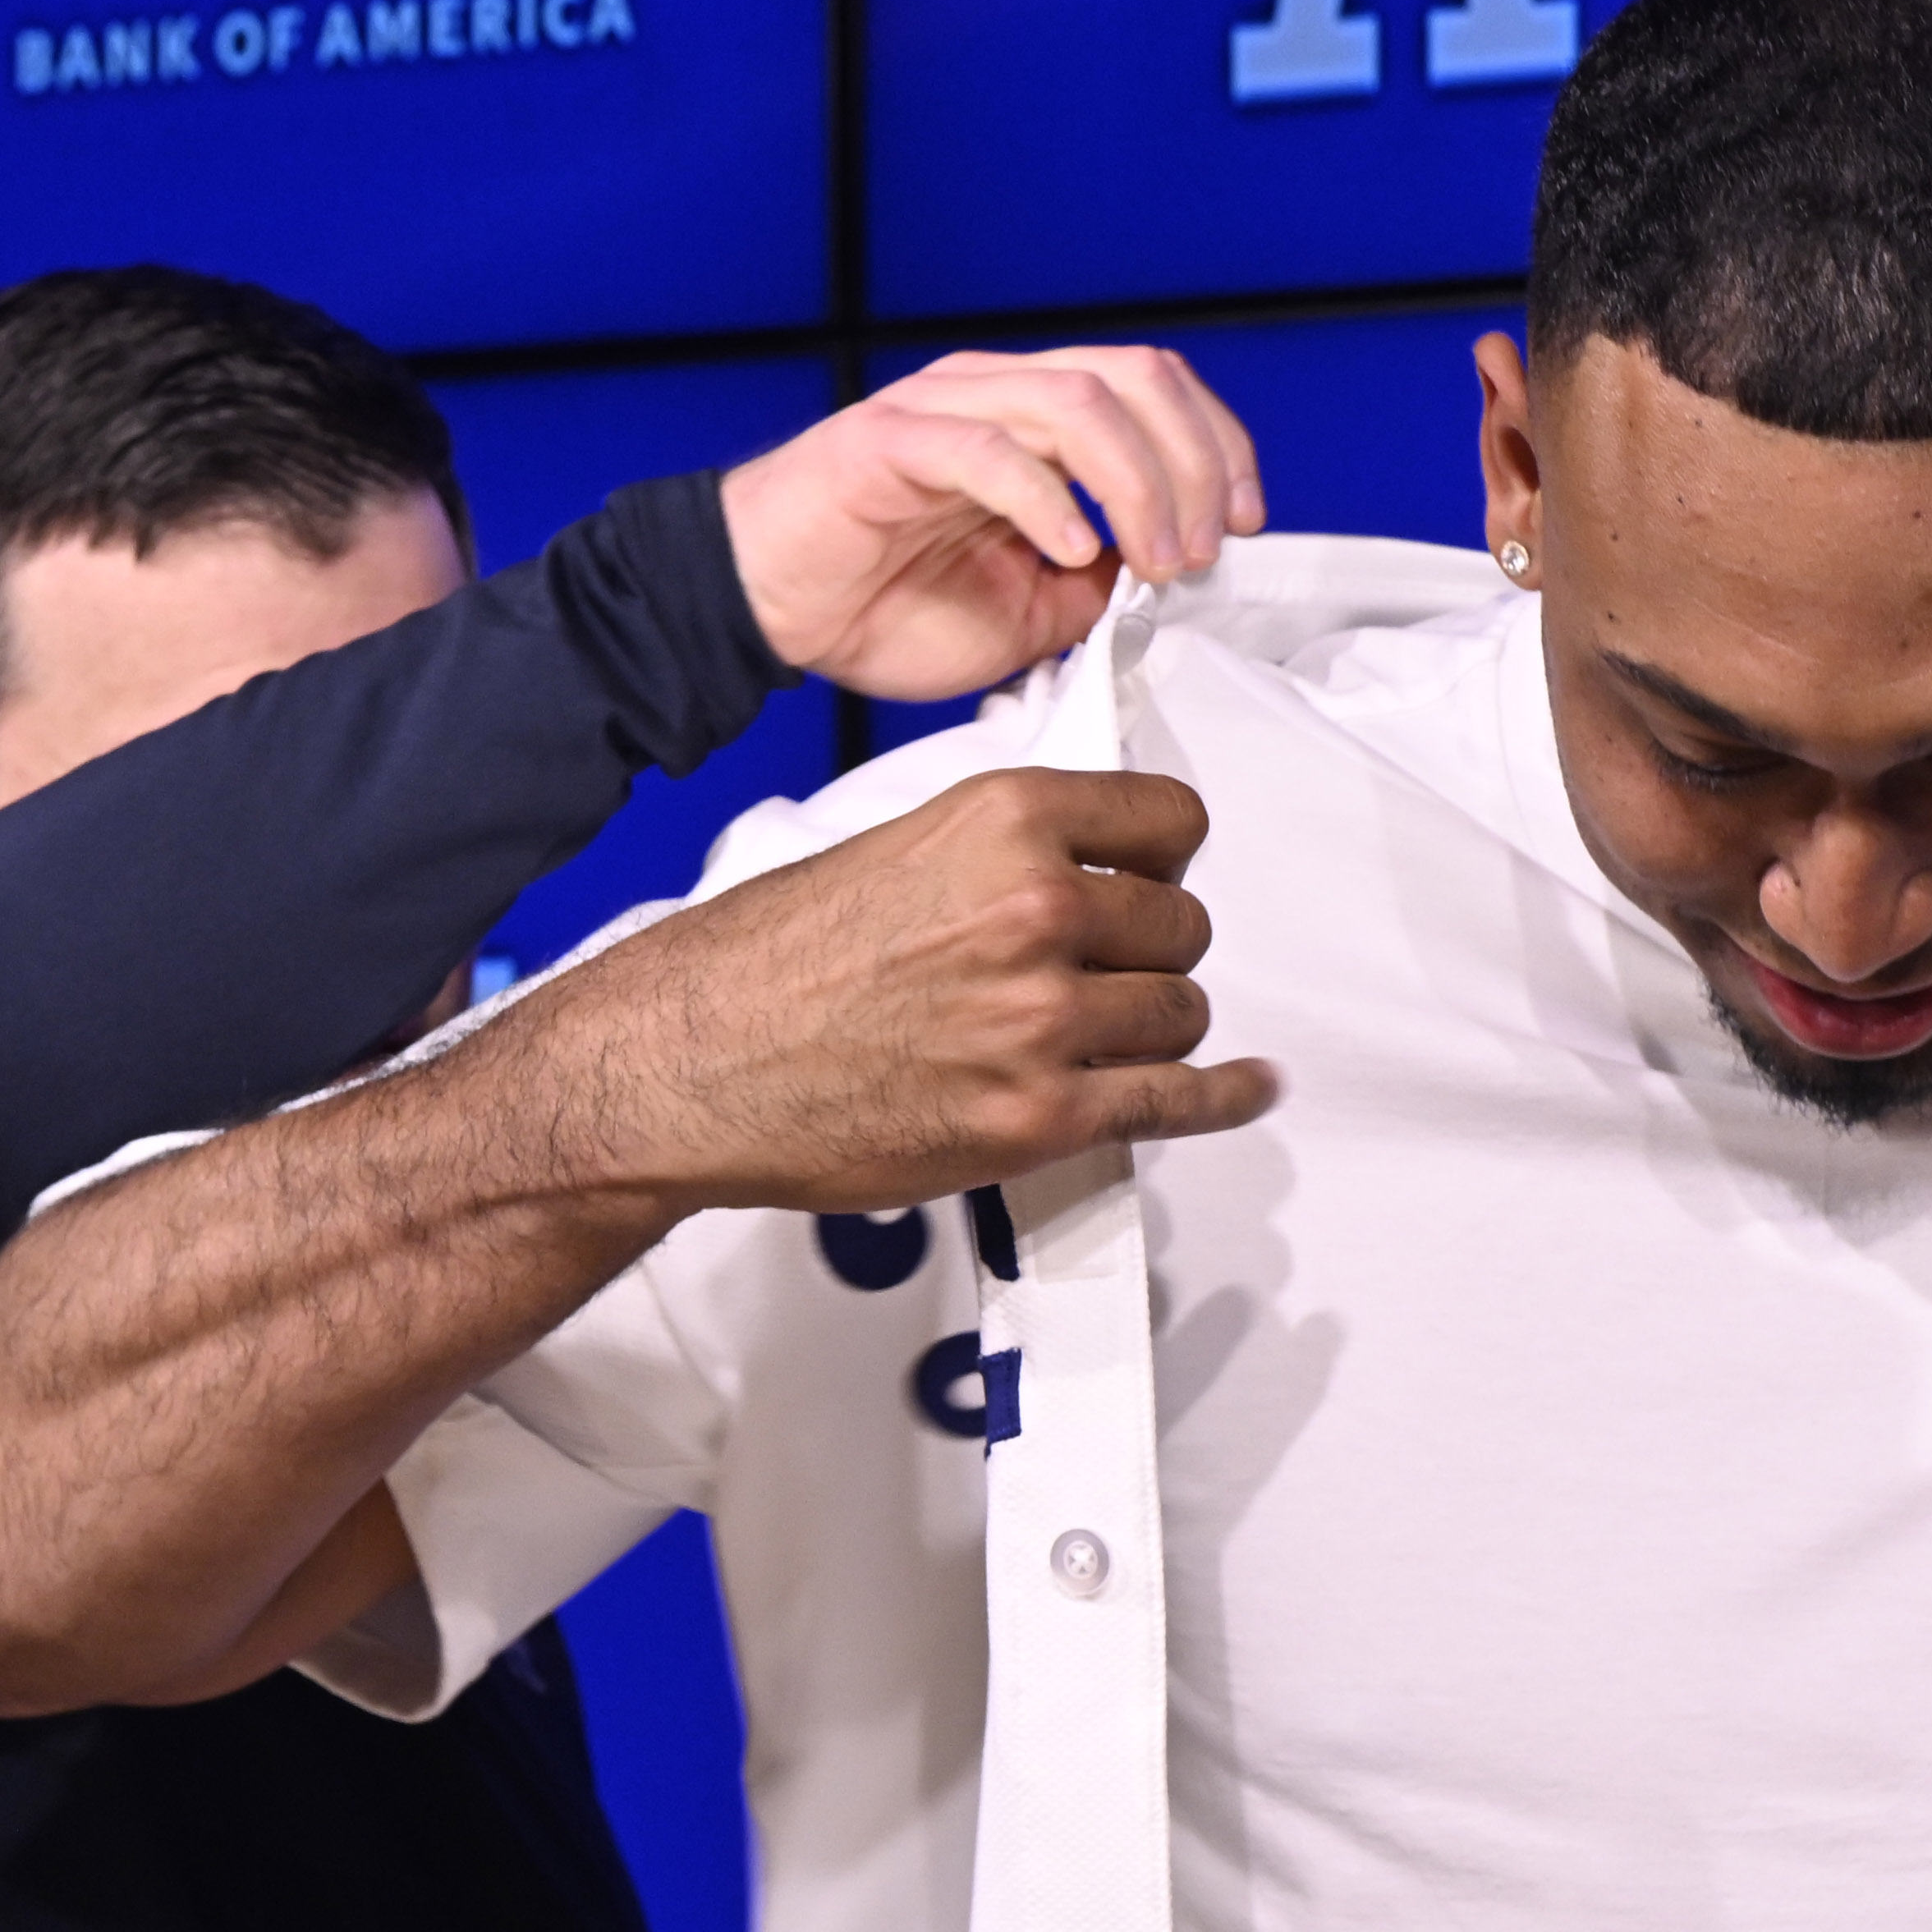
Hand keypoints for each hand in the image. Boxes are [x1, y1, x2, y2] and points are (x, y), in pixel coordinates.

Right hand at [590, 766, 1279, 1206]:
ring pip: (1181, 1012)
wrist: (685, 1065)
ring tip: (1112, 1027)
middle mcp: (1034, 911)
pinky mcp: (1038, 1114)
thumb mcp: (889, 845)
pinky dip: (1223, 1097)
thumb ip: (998, 851)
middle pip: (1182, 925)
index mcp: (1001, 823)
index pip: (1167, 817)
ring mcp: (1042, 1019)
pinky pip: (1175, 1101)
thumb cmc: (761, 964)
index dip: (1165, 855)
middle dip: (1152, 948)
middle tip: (1109, 965)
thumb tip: (1082, 860)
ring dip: (1156, 1022)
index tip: (1157, 873)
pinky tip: (1246, 1086)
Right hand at [721, 348, 1269, 699]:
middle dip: (1194, 464)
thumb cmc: (883, 603)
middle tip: (1201, 552)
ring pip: (1076, 402)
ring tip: (1153, 562)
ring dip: (1139, 485)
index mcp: (1035, 418)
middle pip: (1134, 378)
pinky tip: (1071, 554)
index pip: (1155, 388)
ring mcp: (943, 408)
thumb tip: (1164, 582)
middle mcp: (997, 392)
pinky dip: (1047, 500)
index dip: (1218, 446)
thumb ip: (1099, 587)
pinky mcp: (889, 443)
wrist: (767, 609)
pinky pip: (987, 449)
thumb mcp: (1029, 615)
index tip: (1244, 525)